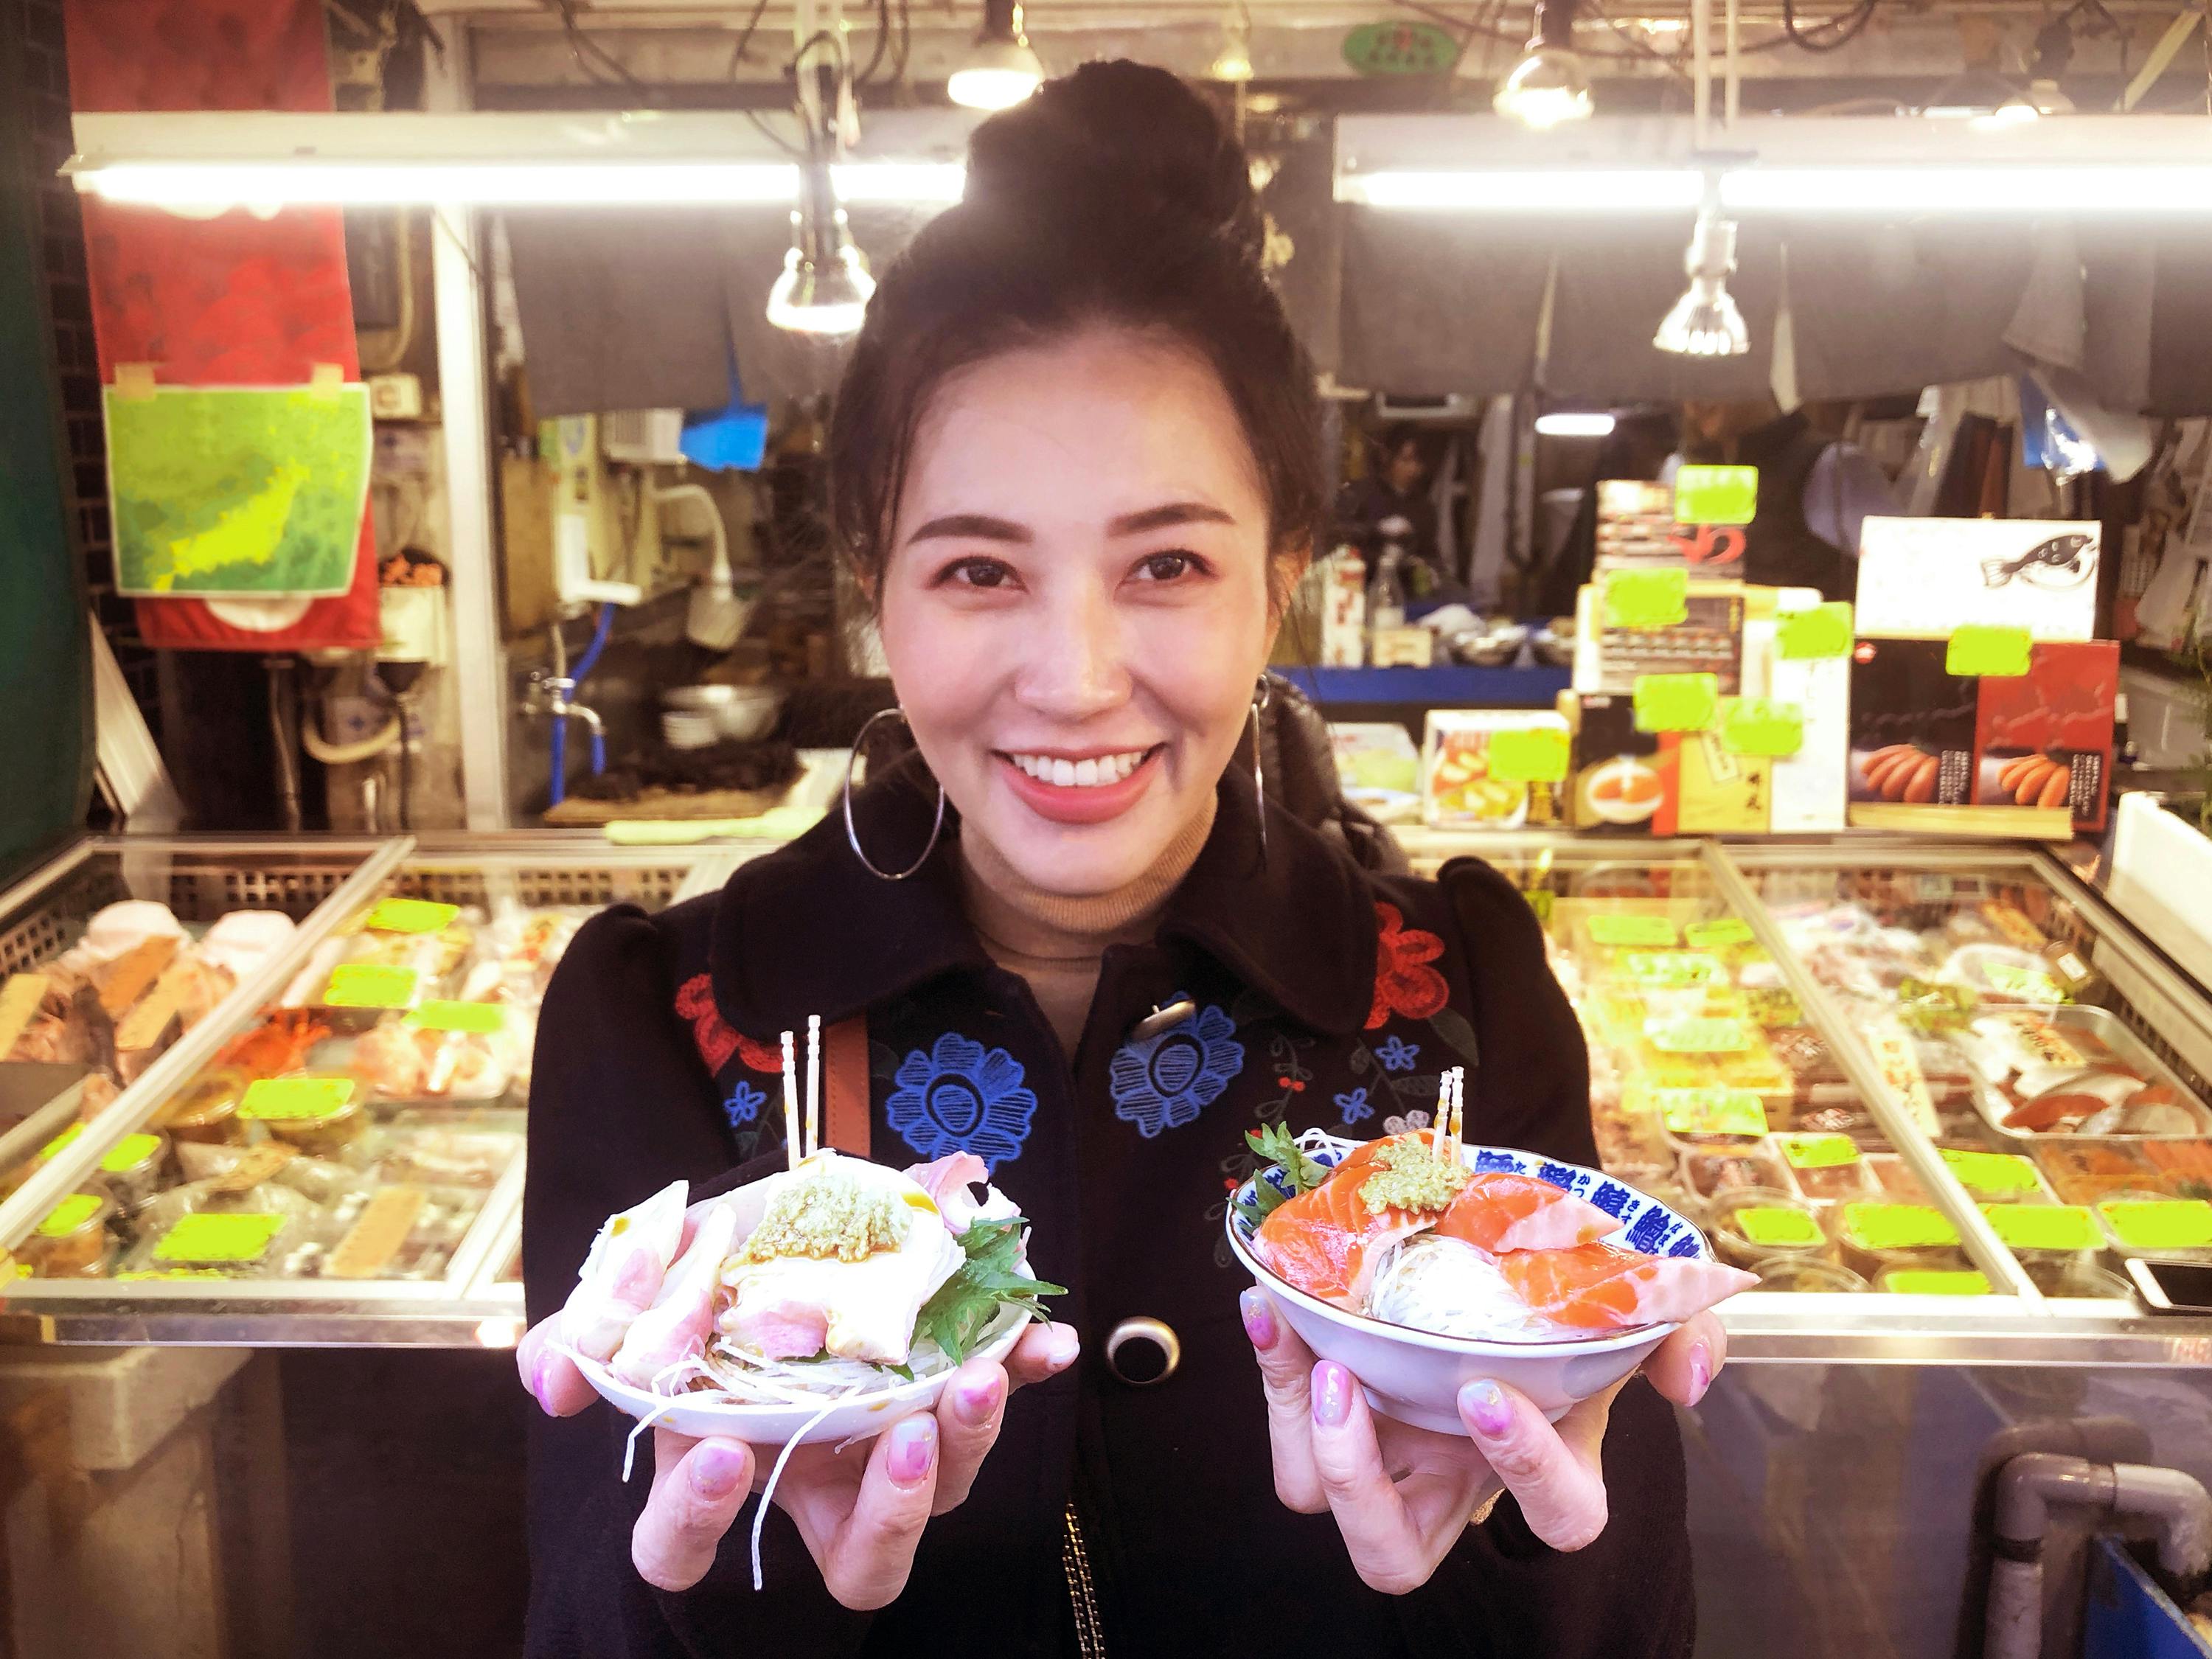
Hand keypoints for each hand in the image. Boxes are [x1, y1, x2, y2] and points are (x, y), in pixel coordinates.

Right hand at [516, 1199, 1079, 1605]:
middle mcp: (813, 1482)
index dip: (698, 1521)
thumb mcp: (634, 1292)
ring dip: (969, 1439)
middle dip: (890, 1512)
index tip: (726, 1454)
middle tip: (902, 1432)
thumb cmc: (698, 1274)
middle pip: (860, 1559)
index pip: (684, 1551)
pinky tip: (1047, 1345)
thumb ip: (585, 1337)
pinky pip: (996, 1401)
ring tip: (976, 1373)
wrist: (774, 1217)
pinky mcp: (947, 1389)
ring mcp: (888, 1446)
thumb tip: (553, 1384)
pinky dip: (1024, 1372)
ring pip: (941, 1493)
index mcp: (720, 1469)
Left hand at [1241, 1288, 1722, 1594]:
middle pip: (1392, 1560)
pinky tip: (1271, 1305)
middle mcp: (1452, 1483)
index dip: (1526, 1470)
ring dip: (1298, 1424)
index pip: (1558, 1520)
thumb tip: (1684, 1380)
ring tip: (1306, 1343)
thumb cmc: (1565, 1304)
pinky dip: (1271, 1368)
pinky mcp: (1328, 1410)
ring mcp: (1383, 1455)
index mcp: (1545, 1471)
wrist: (1498, 1251)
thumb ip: (1680, 1337)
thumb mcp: (1630, 1314)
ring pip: (1312, 1494)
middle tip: (1353, 1384)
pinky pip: (1283, 1424)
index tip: (1489, 1390)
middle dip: (1360, 1485)